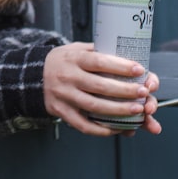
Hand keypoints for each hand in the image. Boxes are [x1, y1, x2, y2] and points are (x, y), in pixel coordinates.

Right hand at [42, 42, 161, 136]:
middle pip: (100, 86)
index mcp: (73, 59)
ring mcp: (64, 96)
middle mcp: (68, 77)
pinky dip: (101, 129)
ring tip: (137, 110)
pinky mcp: (61, 111)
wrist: (34, 76)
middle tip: (143, 92)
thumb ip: (97, 51)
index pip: (99, 61)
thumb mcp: (75, 49)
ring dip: (118, 110)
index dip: (120, 66)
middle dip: (125, 90)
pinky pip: (83, 125)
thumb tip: (126, 55)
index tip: (139, 69)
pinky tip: (117, 128)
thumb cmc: (61, 61)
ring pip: (94, 106)